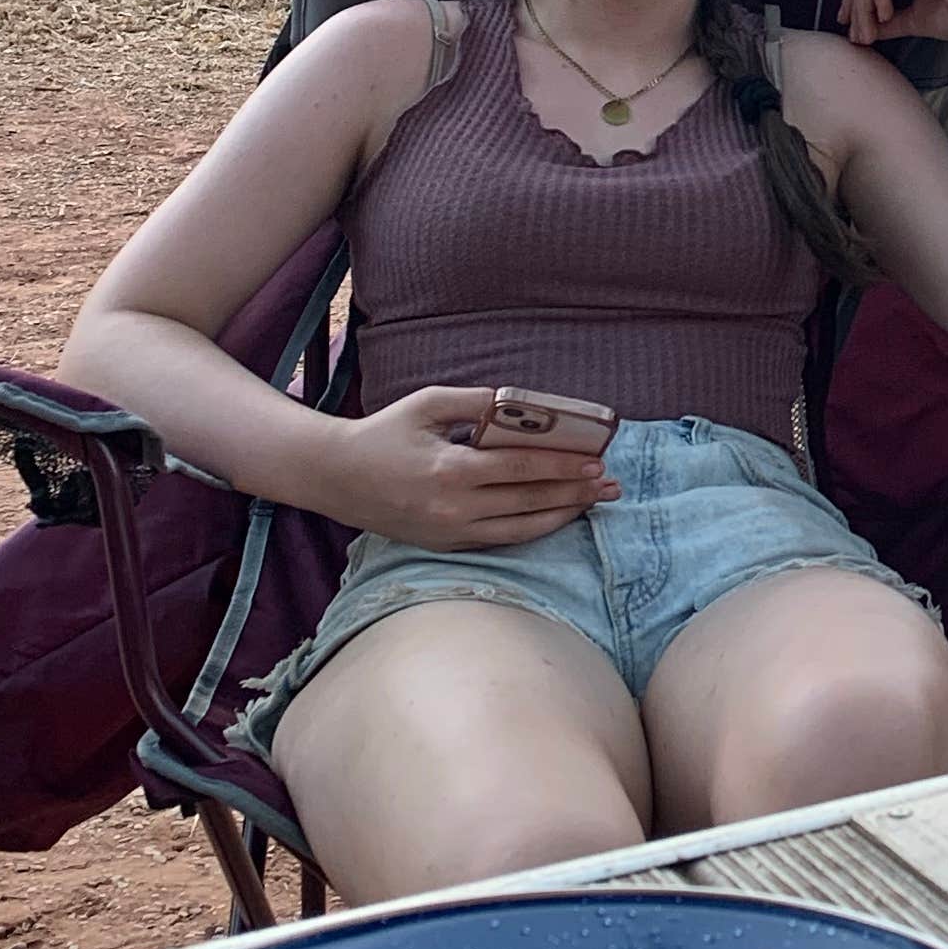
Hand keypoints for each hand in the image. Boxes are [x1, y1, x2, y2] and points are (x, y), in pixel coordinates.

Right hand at [334, 385, 618, 551]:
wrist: (336, 477)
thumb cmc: (384, 433)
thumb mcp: (428, 404)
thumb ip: (477, 403)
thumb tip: (522, 405)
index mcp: (451, 470)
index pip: (522, 469)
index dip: (563, 466)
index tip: (597, 461)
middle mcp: (454, 508)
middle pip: (529, 502)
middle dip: (575, 493)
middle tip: (611, 485)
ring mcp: (450, 532)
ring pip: (520, 530)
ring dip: (562, 516)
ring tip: (593, 504)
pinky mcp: (446, 545)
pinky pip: (500, 540)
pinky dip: (532, 529)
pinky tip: (556, 517)